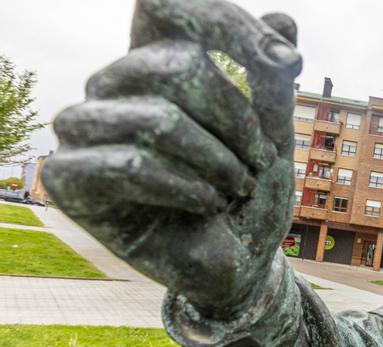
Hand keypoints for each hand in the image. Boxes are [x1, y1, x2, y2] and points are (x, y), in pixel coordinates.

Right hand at [43, 0, 301, 317]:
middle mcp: (111, 84)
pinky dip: (188, 189)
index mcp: (153, 60)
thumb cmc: (249, 192)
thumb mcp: (272, 134)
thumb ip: (271, 82)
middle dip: (237, 119)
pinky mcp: (69, 176)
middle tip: (261, 159)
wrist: (236, 262)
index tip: (290, 65)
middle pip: (175, 65)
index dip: (228, 25)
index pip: (167, 5)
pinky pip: (133, 165)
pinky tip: (209, 205)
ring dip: (217, 161)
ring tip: (236, 187)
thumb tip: (283, 20)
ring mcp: (83, 127)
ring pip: (158, 119)